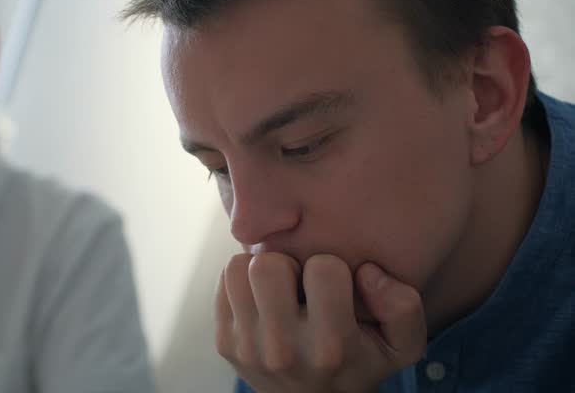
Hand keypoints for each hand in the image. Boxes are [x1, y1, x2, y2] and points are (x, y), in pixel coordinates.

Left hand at [216, 253, 425, 392]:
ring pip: (239, 267)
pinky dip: (243, 282)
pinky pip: (224, 280)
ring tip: (280, 289)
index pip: (324, 268)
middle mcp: (283, 350)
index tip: (333, 288)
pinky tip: (263, 300)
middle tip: (299, 284)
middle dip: (288, 265)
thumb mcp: (399, 345)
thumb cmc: (358, 363)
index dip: (331, 269)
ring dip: (260, 270)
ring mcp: (248, 348)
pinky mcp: (225, 344)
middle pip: (267, 265)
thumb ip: (403, 306)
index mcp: (330, 347)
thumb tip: (367, 272)